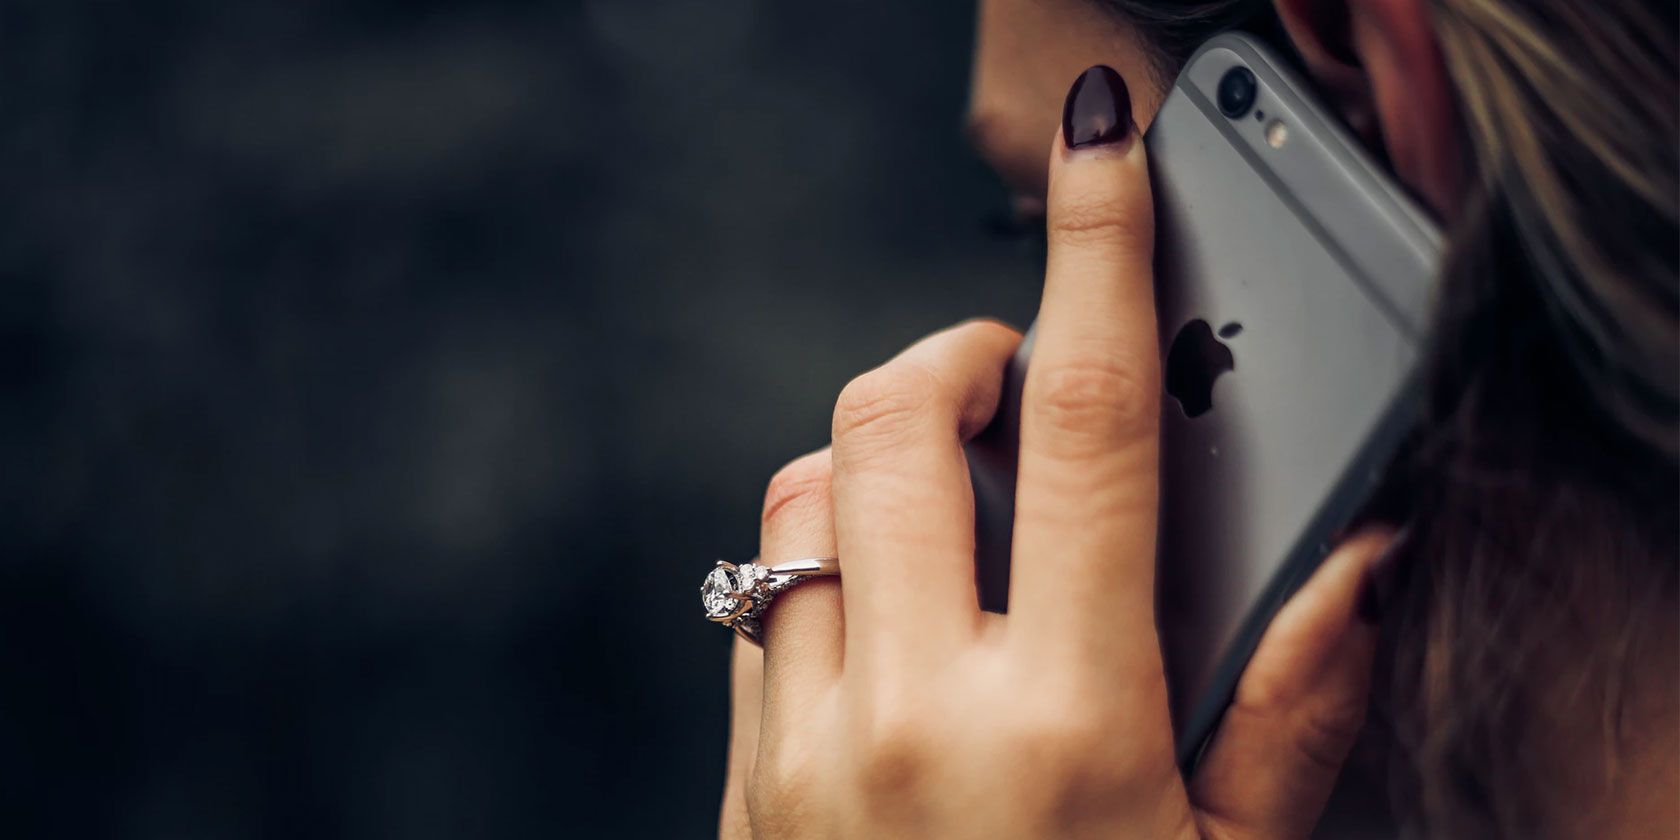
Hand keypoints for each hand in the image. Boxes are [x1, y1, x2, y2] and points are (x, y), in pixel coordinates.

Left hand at [720, 66, 1394, 839]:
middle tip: (1019, 386)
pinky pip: (754, 611)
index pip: (1094, 427)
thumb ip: (1297, 706)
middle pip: (895, 418)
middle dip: (960, 356)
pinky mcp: (746, 791)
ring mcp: (805, 756)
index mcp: (1066, 725)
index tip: (1104, 157)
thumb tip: (1359, 557)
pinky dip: (815, 571)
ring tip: (955, 518)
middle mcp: (912, 720)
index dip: (1103, 260)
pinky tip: (888, 624)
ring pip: (798, 504)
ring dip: (875, 468)